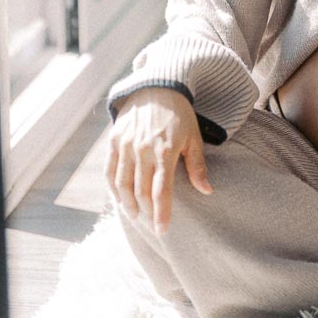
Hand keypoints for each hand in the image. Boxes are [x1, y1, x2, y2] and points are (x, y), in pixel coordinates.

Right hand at [105, 87, 211, 235]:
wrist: (157, 87)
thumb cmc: (180, 115)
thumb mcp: (194, 137)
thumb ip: (198, 166)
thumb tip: (207, 191)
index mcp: (165, 150)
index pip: (161, 190)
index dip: (161, 213)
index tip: (162, 230)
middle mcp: (143, 149)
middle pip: (140, 191)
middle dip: (146, 213)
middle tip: (151, 226)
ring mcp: (126, 144)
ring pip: (122, 184)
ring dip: (127, 204)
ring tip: (135, 216)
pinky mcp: (114, 140)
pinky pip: (109, 170)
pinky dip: (112, 188)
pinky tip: (119, 199)